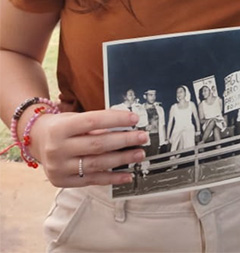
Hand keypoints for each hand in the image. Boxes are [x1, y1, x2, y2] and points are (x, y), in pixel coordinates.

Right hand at [28, 109, 147, 186]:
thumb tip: (127, 126)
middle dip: (124, 140)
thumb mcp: (74, 119)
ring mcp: (59, 168)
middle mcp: (57, 149)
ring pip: (97, 164)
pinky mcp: (63, 181)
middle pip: (97, 144)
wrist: (37, 141)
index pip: (93, 121)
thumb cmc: (62, 126)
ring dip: (122, 159)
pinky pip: (92, 180)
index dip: (116, 119)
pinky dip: (112, 178)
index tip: (135, 118)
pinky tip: (127, 175)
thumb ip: (97, 124)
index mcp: (61, 128)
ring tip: (139, 154)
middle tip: (142, 137)